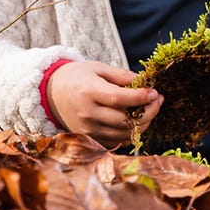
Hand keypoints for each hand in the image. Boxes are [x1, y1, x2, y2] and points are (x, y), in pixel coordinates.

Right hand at [46, 61, 162, 146]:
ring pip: (124, 134)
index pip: (119, 99)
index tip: (155, 92)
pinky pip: (117, 141)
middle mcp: (88, 113)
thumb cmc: (77, 77)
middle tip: (158, 100)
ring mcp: (88, 129)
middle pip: (125, 120)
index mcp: (90, 92)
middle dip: (149, 112)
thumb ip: (121, 76)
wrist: (51, 93)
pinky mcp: (90, 138)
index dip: (140, 98)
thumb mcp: (97, 68)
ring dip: (143, 124)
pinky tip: (136, 120)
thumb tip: (145, 83)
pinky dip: (131, 132)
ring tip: (150, 109)